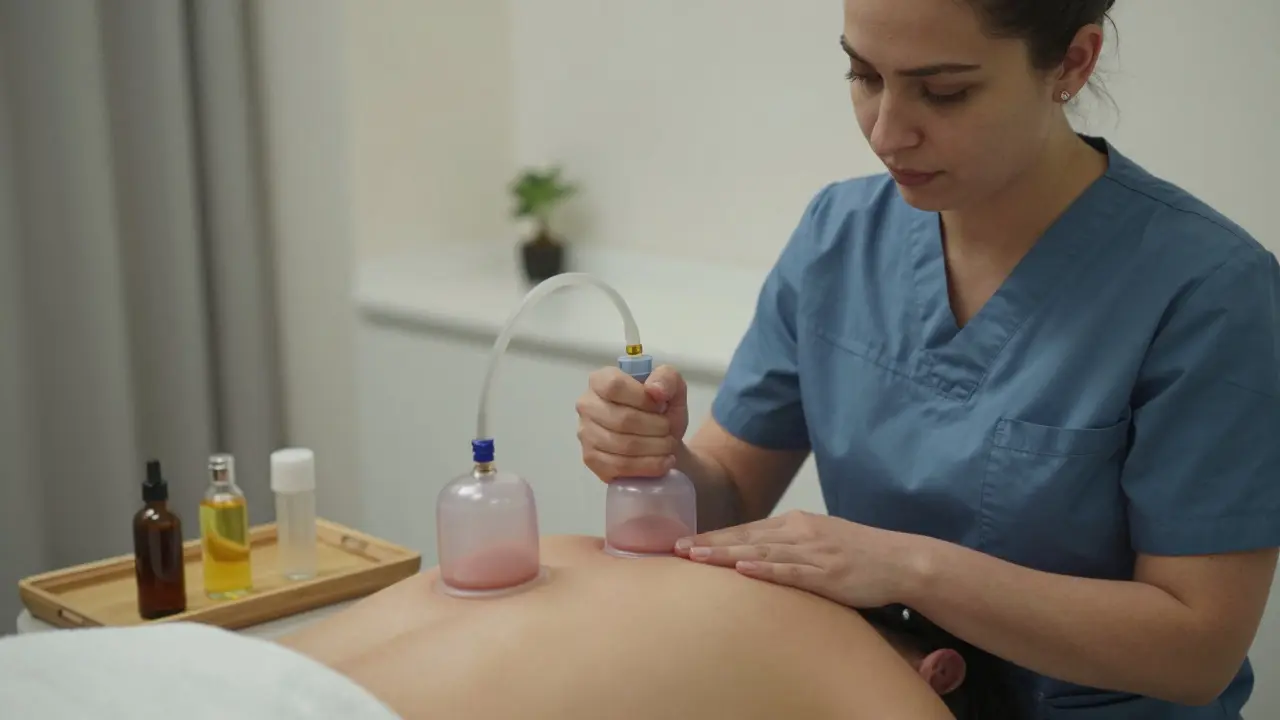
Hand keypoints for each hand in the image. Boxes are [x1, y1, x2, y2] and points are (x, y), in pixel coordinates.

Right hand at [576, 364, 689, 481]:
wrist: (660, 440)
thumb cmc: (662, 410)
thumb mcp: (672, 387)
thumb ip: (667, 379)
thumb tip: (654, 390)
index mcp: (601, 380)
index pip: (615, 386)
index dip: (643, 399)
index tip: (661, 407)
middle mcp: (587, 405)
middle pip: (622, 419)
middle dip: (656, 428)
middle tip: (670, 431)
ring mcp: (585, 434)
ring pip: (623, 445)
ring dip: (655, 448)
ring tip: (669, 446)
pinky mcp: (591, 459)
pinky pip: (620, 466)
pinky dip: (648, 466)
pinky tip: (663, 462)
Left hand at [674, 510, 928, 608]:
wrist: (899, 560)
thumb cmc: (857, 553)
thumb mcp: (818, 540)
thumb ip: (787, 544)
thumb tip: (753, 554)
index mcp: (796, 523)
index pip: (745, 529)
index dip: (713, 536)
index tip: (683, 542)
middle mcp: (800, 532)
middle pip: (745, 537)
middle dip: (709, 543)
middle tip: (675, 548)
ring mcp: (813, 552)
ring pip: (761, 551)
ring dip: (726, 553)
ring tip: (696, 557)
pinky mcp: (827, 573)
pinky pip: (791, 571)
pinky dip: (765, 569)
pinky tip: (743, 569)